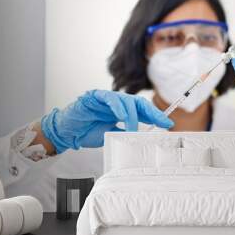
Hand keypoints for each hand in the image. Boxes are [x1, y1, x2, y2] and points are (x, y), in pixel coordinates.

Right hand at [41, 90, 173, 152]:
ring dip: (132, 115)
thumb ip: (124, 133)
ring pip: (126, 100)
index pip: (141, 111)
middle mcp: (115, 103)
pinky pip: (109, 98)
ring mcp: (105, 99)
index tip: (168, 123)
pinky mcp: (94, 97)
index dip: (155, 116)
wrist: (67, 133)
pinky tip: (122, 116)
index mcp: (121, 111)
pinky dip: (117, 106)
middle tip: (162, 122)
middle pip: (138, 103)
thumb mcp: (111, 135)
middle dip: (152, 112)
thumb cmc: (86, 132)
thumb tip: (140, 137)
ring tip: (133, 130)